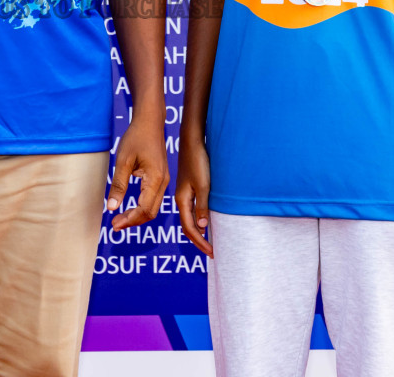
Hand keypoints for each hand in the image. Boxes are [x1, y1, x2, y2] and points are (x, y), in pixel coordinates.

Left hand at [107, 114, 168, 230]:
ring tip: (119, 218)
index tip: (114, 224)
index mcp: (155, 179)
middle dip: (133, 221)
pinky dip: (142, 207)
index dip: (129, 220)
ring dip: (137, 216)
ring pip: (153, 207)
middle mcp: (163, 182)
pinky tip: (129, 208)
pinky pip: (153, 199)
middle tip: (114, 225)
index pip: (144, 209)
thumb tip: (111, 208)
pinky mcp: (161, 178)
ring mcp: (164, 181)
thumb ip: (118, 185)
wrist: (150, 122)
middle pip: (150, 212)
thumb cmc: (136, 138)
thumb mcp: (123, 161)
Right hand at [173, 133, 211, 256]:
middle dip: (198, 240)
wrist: (192, 141)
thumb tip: (203, 228)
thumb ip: (202, 206)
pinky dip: (199, 218)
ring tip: (209, 240)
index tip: (212, 252)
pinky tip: (207, 219)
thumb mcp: (203, 185)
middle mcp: (181, 198)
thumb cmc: (198, 161)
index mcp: (182, 200)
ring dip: (199, 231)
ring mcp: (185, 192)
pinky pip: (193, 208)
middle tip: (211, 252)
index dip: (200, 242)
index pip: (190, 228)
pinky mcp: (190, 186)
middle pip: (188, 225)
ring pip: (190, 217)